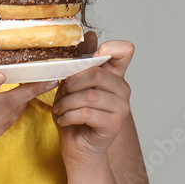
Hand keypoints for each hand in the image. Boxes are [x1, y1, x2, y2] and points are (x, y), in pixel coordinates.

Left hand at [51, 32, 133, 166]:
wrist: (77, 147)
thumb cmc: (74, 115)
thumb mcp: (72, 85)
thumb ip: (80, 63)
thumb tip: (90, 35)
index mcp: (114, 76)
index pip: (124, 51)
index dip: (108, 48)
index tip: (88, 59)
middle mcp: (122, 89)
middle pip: (97, 73)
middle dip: (72, 82)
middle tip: (61, 92)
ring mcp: (121, 108)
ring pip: (89, 95)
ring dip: (67, 102)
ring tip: (60, 110)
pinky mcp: (114, 124)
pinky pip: (87, 113)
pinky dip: (69, 115)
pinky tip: (64, 119)